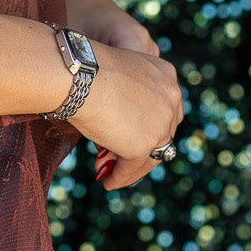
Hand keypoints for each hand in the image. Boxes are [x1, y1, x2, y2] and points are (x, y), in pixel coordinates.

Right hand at [57, 0, 181, 191]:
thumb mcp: (116, 77)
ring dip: (131, 167)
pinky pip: (132, 167)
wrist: (79, 74)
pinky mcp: (144, 145)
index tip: (130, 136)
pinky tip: (108, 182)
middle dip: (140, 148)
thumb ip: (126, 97)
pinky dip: (120, 177)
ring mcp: (161, 123)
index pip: (164, 109)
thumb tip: (117, 127)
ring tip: (111, 176)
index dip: (148, 126)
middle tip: (118, 158)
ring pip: (151, 155)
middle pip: (162, 134)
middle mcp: (171, 98)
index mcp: (166, 75)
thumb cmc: (86, 69)